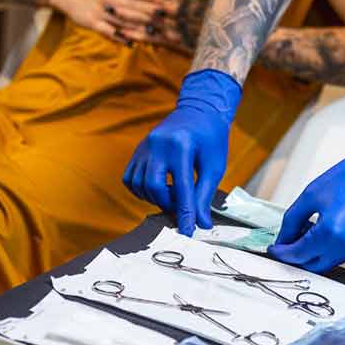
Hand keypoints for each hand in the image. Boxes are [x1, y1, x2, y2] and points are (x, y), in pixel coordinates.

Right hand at [48, 0, 166, 45]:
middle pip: (131, 5)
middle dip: (149, 11)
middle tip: (166, 16)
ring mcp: (99, 11)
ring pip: (122, 20)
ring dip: (138, 26)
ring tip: (154, 32)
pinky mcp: (91, 22)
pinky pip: (107, 31)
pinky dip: (118, 37)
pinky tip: (130, 43)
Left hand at [113, 0, 210, 52]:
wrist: (228, 34)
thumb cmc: (214, 11)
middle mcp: (172, 11)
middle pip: (144, 2)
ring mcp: (172, 26)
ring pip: (145, 19)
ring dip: (127, 15)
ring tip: (110, 11)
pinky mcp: (174, 42)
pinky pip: (154, 39)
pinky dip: (139, 36)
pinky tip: (124, 35)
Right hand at [122, 70, 241, 235]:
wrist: (198, 112)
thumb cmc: (211, 139)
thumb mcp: (214, 166)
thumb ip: (205, 195)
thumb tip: (201, 224)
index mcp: (182, 145)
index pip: (182, 187)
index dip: (185, 213)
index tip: (187, 232)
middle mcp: (158, 144)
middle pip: (154, 187)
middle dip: (168, 204)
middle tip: (182, 208)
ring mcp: (144, 146)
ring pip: (140, 185)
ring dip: (156, 198)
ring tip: (173, 195)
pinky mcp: (138, 150)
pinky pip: (130, 178)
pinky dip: (142, 190)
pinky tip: (159, 189)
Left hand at [267, 124, 344, 272]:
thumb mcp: (312, 194)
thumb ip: (292, 220)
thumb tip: (283, 238)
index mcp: (331, 231)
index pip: (298, 254)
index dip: (283, 253)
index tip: (275, 249)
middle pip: (313, 265)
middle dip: (296, 257)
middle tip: (287, 243)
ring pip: (329, 262)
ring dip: (314, 253)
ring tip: (309, 231)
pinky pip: (344, 255)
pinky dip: (331, 249)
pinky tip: (327, 231)